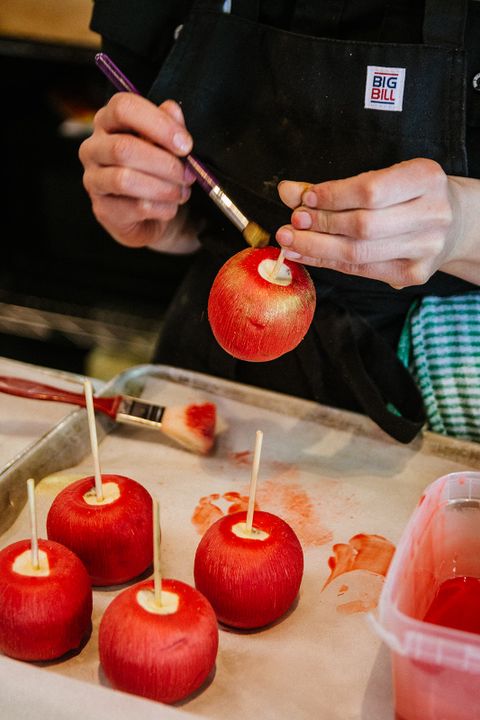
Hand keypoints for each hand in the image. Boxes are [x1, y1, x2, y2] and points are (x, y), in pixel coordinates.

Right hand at [79, 93, 199, 252]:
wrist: (148, 214)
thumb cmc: (155, 170)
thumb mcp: (166, 144)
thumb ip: (168, 125)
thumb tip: (171, 109)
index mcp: (108, 121)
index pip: (123, 108)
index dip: (158, 124)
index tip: (185, 144)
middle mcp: (93, 147)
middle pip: (123, 148)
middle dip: (164, 163)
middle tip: (187, 174)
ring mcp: (93, 180)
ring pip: (125, 180)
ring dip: (163, 187)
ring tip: (181, 192)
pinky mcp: (103, 209)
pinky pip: (135, 207)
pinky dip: (162, 208)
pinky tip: (171, 207)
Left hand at [276, 159, 463, 287]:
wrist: (453, 223)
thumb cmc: (408, 197)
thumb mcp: (380, 180)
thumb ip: (334, 187)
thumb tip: (288, 190)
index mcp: (426, 178)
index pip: (370, 191)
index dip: (332, 197)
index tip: (305, 199)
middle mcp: (432, 214)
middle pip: (363, 225)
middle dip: (320, 225)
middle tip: (292, 223)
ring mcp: (426, 248)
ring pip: (359, 252)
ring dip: (317, 247)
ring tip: (291, 240)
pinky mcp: (414, 273)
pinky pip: (361, 270)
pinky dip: (327, 262)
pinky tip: (306, 254)